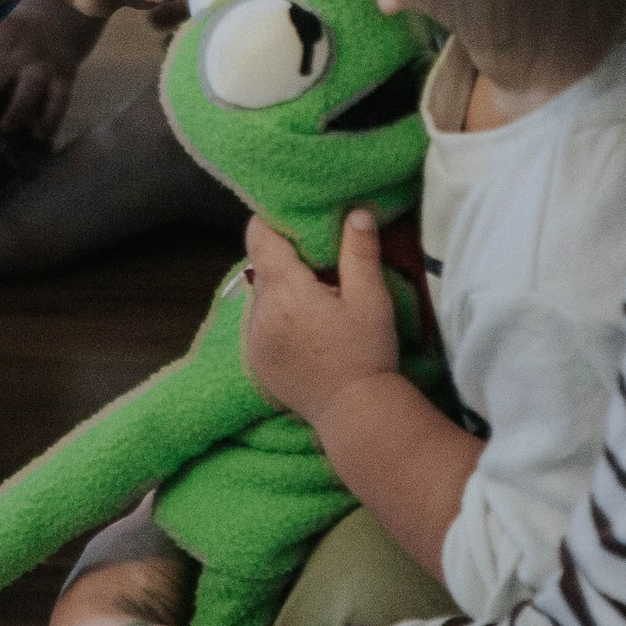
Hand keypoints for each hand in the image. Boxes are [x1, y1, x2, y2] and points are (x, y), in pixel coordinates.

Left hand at [0, 0, 101, 146]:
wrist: (61, 18)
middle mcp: (15, 51)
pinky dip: (51, 117)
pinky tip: (40, 135)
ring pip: (30, 85)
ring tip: (5, 129)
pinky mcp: (65, 76)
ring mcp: (41, 63)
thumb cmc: (14, 40)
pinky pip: (60, 99)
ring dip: (17, 108)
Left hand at [242, 205, 399, 427]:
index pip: (259, 237)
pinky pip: (260, 324)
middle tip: (319, 263)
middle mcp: (261, 313)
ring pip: (262, 296)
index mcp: (286, 291)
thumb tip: (355, 212)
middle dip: (286, 260)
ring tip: (315, 300)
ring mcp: (254, 339)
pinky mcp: (256, 361)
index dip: (271, 222)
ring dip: (282, 291)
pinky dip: (277, 319)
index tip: (293, 219)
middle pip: (263, 266)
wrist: (354, 413)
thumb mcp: (371, 298)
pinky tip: (306, 331)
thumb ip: (360, 251)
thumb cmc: (366, 352)